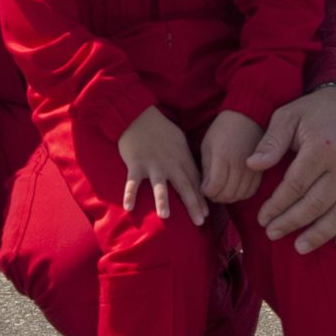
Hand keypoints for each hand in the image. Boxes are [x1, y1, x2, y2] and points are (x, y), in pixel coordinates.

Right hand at [117, 106, 205, 224]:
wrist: (138, 114)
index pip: (195, 181)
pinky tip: (128, 207)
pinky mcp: (135, 163)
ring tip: (166, 216)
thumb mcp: (180, 141)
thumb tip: (196, 177)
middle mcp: (170, 163)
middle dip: (193, 204)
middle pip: (183, 186)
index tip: (207, 214)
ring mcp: (152, 164)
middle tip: (200, 222)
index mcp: (182, 158)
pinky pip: (132, 181)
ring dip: (162, 200)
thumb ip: (186, 160)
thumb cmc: (160, 129)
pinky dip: (130, 194)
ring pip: (159, 185)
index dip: (201, 198)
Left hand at [199, 110, 264, 203]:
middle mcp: (239, 164)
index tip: (204, 188)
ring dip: (228, 197)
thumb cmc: (223, 130)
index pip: (215, 186)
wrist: (248, 117)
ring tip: (222, 190)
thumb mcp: (207, 145)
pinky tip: (234, 189)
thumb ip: (205, 168)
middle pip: (227, 194)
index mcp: (223, 156)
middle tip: (211, 191)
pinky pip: (251, 191)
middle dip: (216, 197)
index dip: (207, 192)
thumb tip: (205, 189)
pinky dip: (241, 194)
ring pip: (239, 195)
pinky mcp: (261, 170)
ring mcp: (252, 168)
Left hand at [246, 85, 335, 252]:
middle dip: (292, 222)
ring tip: (300, 247)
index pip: (296, 185)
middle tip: (272, 234)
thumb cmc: (312, 112)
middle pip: (316, 203)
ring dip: (319, 233)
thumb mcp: (287, 116)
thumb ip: (271, 141)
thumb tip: (252, 164)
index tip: (262, 218)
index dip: (277, 205)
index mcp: (322, 146)